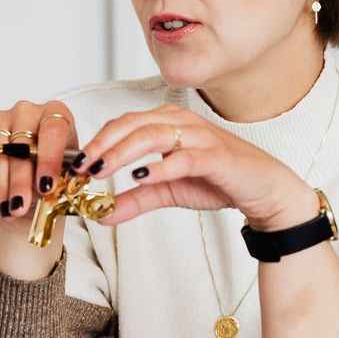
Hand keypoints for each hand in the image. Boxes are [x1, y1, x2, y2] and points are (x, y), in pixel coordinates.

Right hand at [0, 99, 80, 226]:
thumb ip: (65, 177)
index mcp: (55, 113)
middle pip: (20, 145)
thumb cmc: (51, 171)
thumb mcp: (65, 174)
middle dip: (19, 181)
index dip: (49, 159)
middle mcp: (26, 111)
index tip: (46, 186)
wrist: (30, 176)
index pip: (53, 130)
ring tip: (6, 210)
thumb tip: (65, 184)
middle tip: (20, 208)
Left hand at [74, 102, 314, 230]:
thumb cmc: (217, 181)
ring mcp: (199, 136)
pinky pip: (183, 157)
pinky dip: (159, 166)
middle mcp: (181, 121)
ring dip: (122, 152)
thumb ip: (136, 200)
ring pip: (152, 134)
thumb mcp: (168, 191)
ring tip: (101, 171)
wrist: (263, 190)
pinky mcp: (216, 156)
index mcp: (167, 123)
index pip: (123, 123)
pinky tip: (140, 177)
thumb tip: (102, 215)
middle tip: (81, 168)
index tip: (75, 165)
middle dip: (102, 145)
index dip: (97, 141)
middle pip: (132, 124)